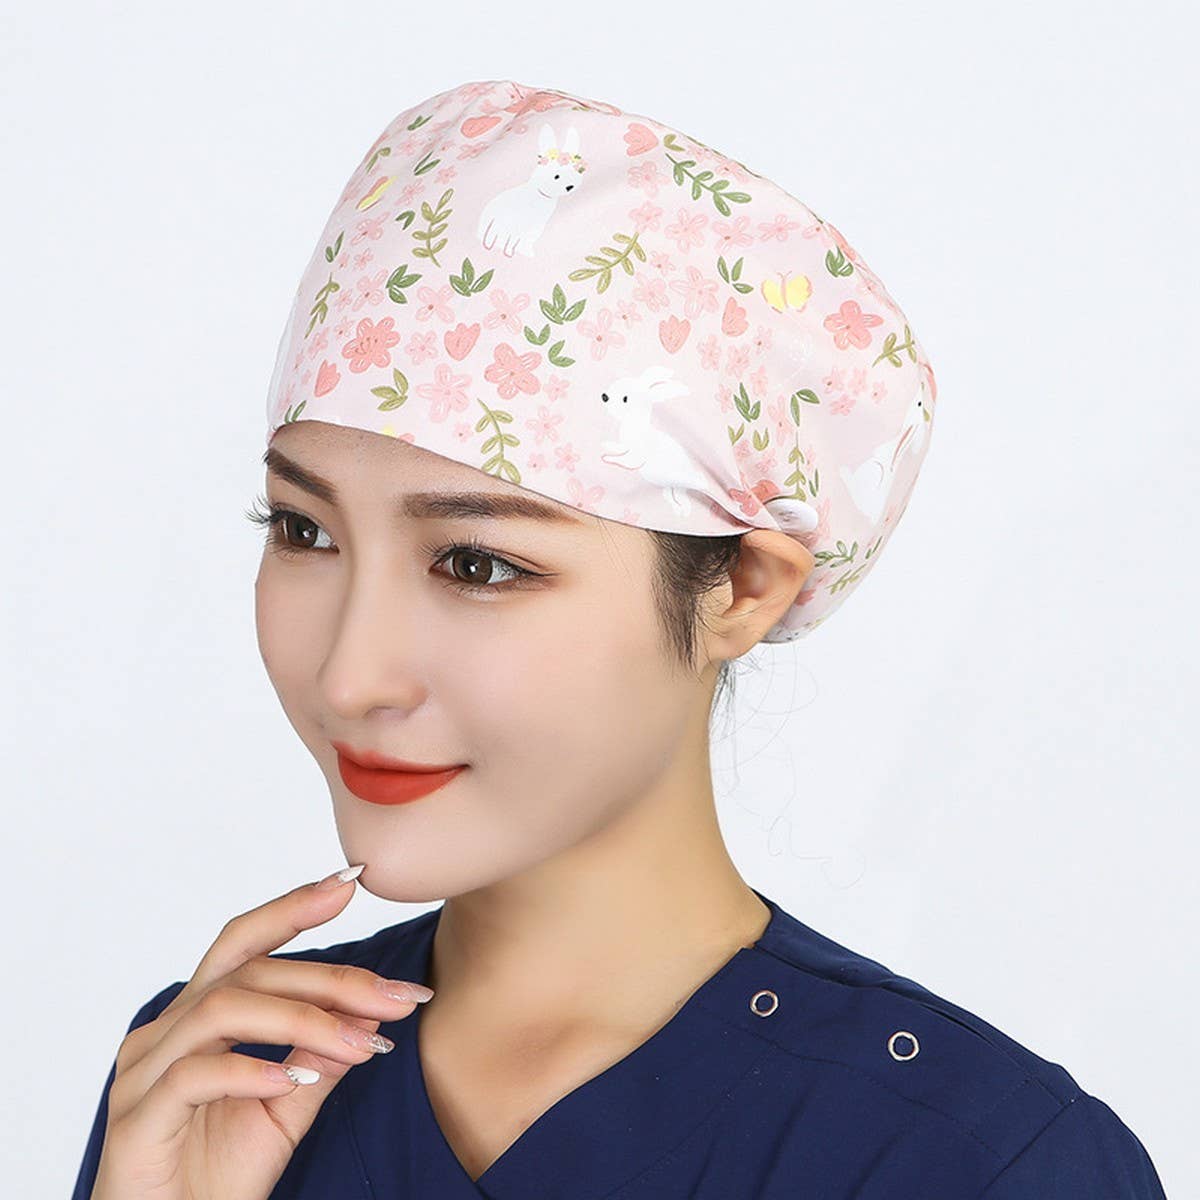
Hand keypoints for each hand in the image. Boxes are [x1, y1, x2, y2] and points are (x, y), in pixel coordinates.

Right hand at [89, 866, 431, 1198]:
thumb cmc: (219, 1172)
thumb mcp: (288, 1106)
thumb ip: (322, 1055)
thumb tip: (375, 1007)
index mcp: (196, 1017)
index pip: (244, 943)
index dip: (292, 907)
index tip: (350, 880)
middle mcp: (164, 1031)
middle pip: (248, 972)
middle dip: (330, 978)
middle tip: (397, 996)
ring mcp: (141, 1072)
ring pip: (224, 1009)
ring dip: (302, 1021)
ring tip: (360, 1045)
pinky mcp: (133, 1119)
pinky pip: (191, 1075)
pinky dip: (249, 1070)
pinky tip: (293, 1080)